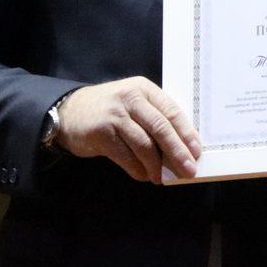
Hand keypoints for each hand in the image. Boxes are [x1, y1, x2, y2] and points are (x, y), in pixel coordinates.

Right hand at [56, 77, 201, 183]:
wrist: (70, 111)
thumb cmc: (110, 110)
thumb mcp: (133, 103)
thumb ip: (154, 117)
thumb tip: (182, 147)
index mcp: (143, 89)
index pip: (171, 111)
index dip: (186, 133)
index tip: (197, 151)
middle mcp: (130, 98)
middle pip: (160, 128)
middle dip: (177, 152)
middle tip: (188, 170)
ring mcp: (114, 116)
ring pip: (144, 145)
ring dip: (157, 166)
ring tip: (163, 178)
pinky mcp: (101, 133)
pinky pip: (126, 157)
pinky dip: (138, 170)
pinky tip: (145, 176)